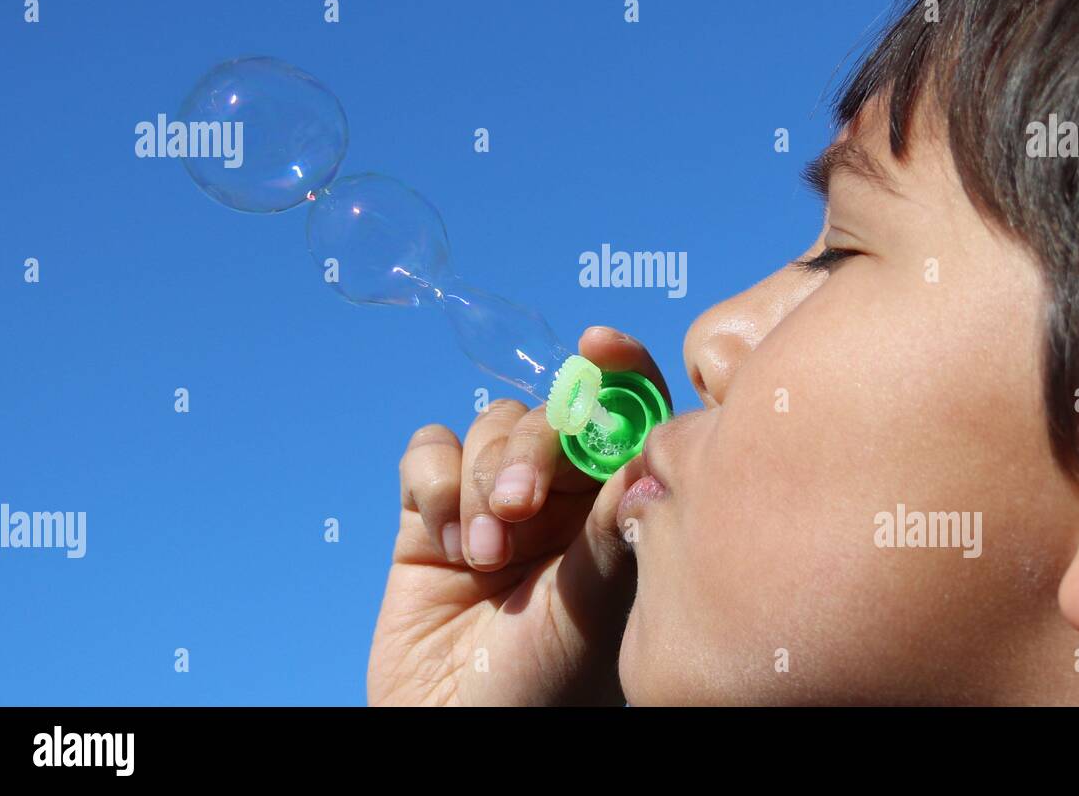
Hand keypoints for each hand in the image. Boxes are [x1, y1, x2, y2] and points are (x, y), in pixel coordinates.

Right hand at [367, 325, 671, 704]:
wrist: (455, 732)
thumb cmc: (548, 685)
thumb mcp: (593, 603)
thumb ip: (609, 520)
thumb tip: (649, 444)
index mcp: (610, 509)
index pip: (624, 417)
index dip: (618, 372)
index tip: (601, 346)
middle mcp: (559, 497)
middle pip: (548, 416)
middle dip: (529, 451)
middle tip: (517, 509)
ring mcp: (493, 501)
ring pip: (489, 428)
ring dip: (480, 481)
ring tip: (483, 556)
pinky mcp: (430, 514)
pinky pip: (429, 451)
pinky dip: (433, 482)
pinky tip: (445, 542)